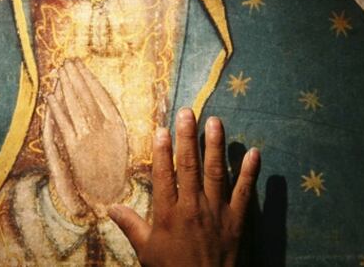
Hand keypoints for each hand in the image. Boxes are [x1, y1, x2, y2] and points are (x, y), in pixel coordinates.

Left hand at [45, 59, 128, 213]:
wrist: (108, 193)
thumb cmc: (114, 166)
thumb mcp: (119, 140)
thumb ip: (110, 118)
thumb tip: (98, 96)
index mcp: (117, 124)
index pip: (100, 94)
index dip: (88, 78)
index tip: (80, 65)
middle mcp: (104, 128)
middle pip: (86, 96)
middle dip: (75, 77)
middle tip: (66, 62)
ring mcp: (89, 137)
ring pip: (75, 106)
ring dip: (66, 87)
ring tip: (59, 72)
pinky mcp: (75, 148)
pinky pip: (64, 123)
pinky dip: (57, 108)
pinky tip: (51, 96)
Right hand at [107, 108, 260, 266]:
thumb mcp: (146, 250)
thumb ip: (131, 225)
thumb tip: (111, 207)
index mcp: (169, 213)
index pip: (164, 175)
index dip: (162, 151)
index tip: (162, 129)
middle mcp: (192, 207)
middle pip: (190, 166)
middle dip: (188, 137)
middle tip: (188, 112)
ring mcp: (216, 212)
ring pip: (216, 172)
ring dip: (216, 145)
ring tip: (215, 121)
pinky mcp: (236, 220)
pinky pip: (244, 192)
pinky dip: (250, 172)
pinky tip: (253, 152)